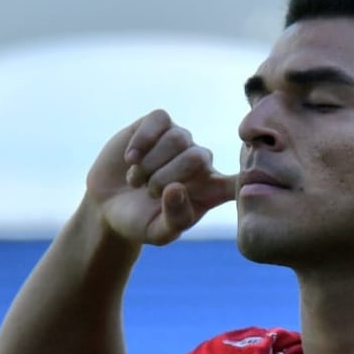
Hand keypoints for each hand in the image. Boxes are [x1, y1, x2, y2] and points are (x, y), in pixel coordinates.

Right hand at [85, 110, 236, 245]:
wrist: (107, 204)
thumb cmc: (140, 221)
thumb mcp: (157, 232)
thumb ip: (174, 218)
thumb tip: (177, 189)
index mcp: (210, 190)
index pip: (237, 182)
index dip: (244, 180)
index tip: (245, 183)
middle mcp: (199, 162)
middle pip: (198, 157)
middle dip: (168, 176)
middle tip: (149, 192)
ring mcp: (179, 140)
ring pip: (177, 138)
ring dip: (150, 163)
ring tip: (136, 181)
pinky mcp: (157, 124)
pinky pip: (159, 120)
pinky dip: (142, 140)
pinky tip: (130, 158)